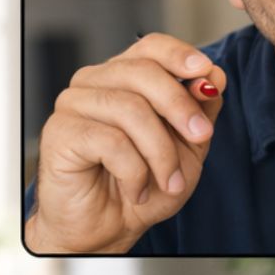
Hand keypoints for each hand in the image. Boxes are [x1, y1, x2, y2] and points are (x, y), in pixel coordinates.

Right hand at [26, 33, 226, 253]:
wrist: (110, 227)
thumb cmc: (147, 184)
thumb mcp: (188, 146)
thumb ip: (201, 110)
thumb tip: (214, 75)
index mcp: (126, 77)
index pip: (151, 46)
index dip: (180, 55)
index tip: (205, 73)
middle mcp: (95, 83)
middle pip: (143, 72)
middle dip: (181, 106)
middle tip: (202, 137)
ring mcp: (73, 105)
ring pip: (130, 109)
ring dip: (161, 152)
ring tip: (169, 182)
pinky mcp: (60, 133)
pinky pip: (111, 142)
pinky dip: (136, 172)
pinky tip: (137, 191)